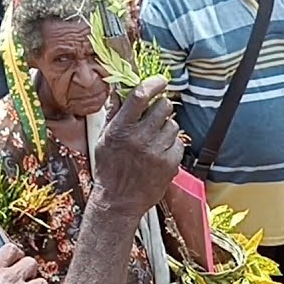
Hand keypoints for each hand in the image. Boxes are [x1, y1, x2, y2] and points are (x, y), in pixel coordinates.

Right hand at [92, 76, 182, 216]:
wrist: (119, 201)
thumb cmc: (109, 168)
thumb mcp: (104, 138)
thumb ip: (114, 112)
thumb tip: (120, 87)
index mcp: (120, 129)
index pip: (140, 96)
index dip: (154, 84)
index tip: (161, 81)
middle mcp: (139, 138)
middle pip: (163, 106)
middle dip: (162, 107)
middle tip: (156, 115)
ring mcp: (156, 152)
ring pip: (173, 125)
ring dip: (166, 128)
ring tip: (154, 140)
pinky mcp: (169, 164)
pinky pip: (179, 143)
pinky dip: (172, 146)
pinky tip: (160, 154)